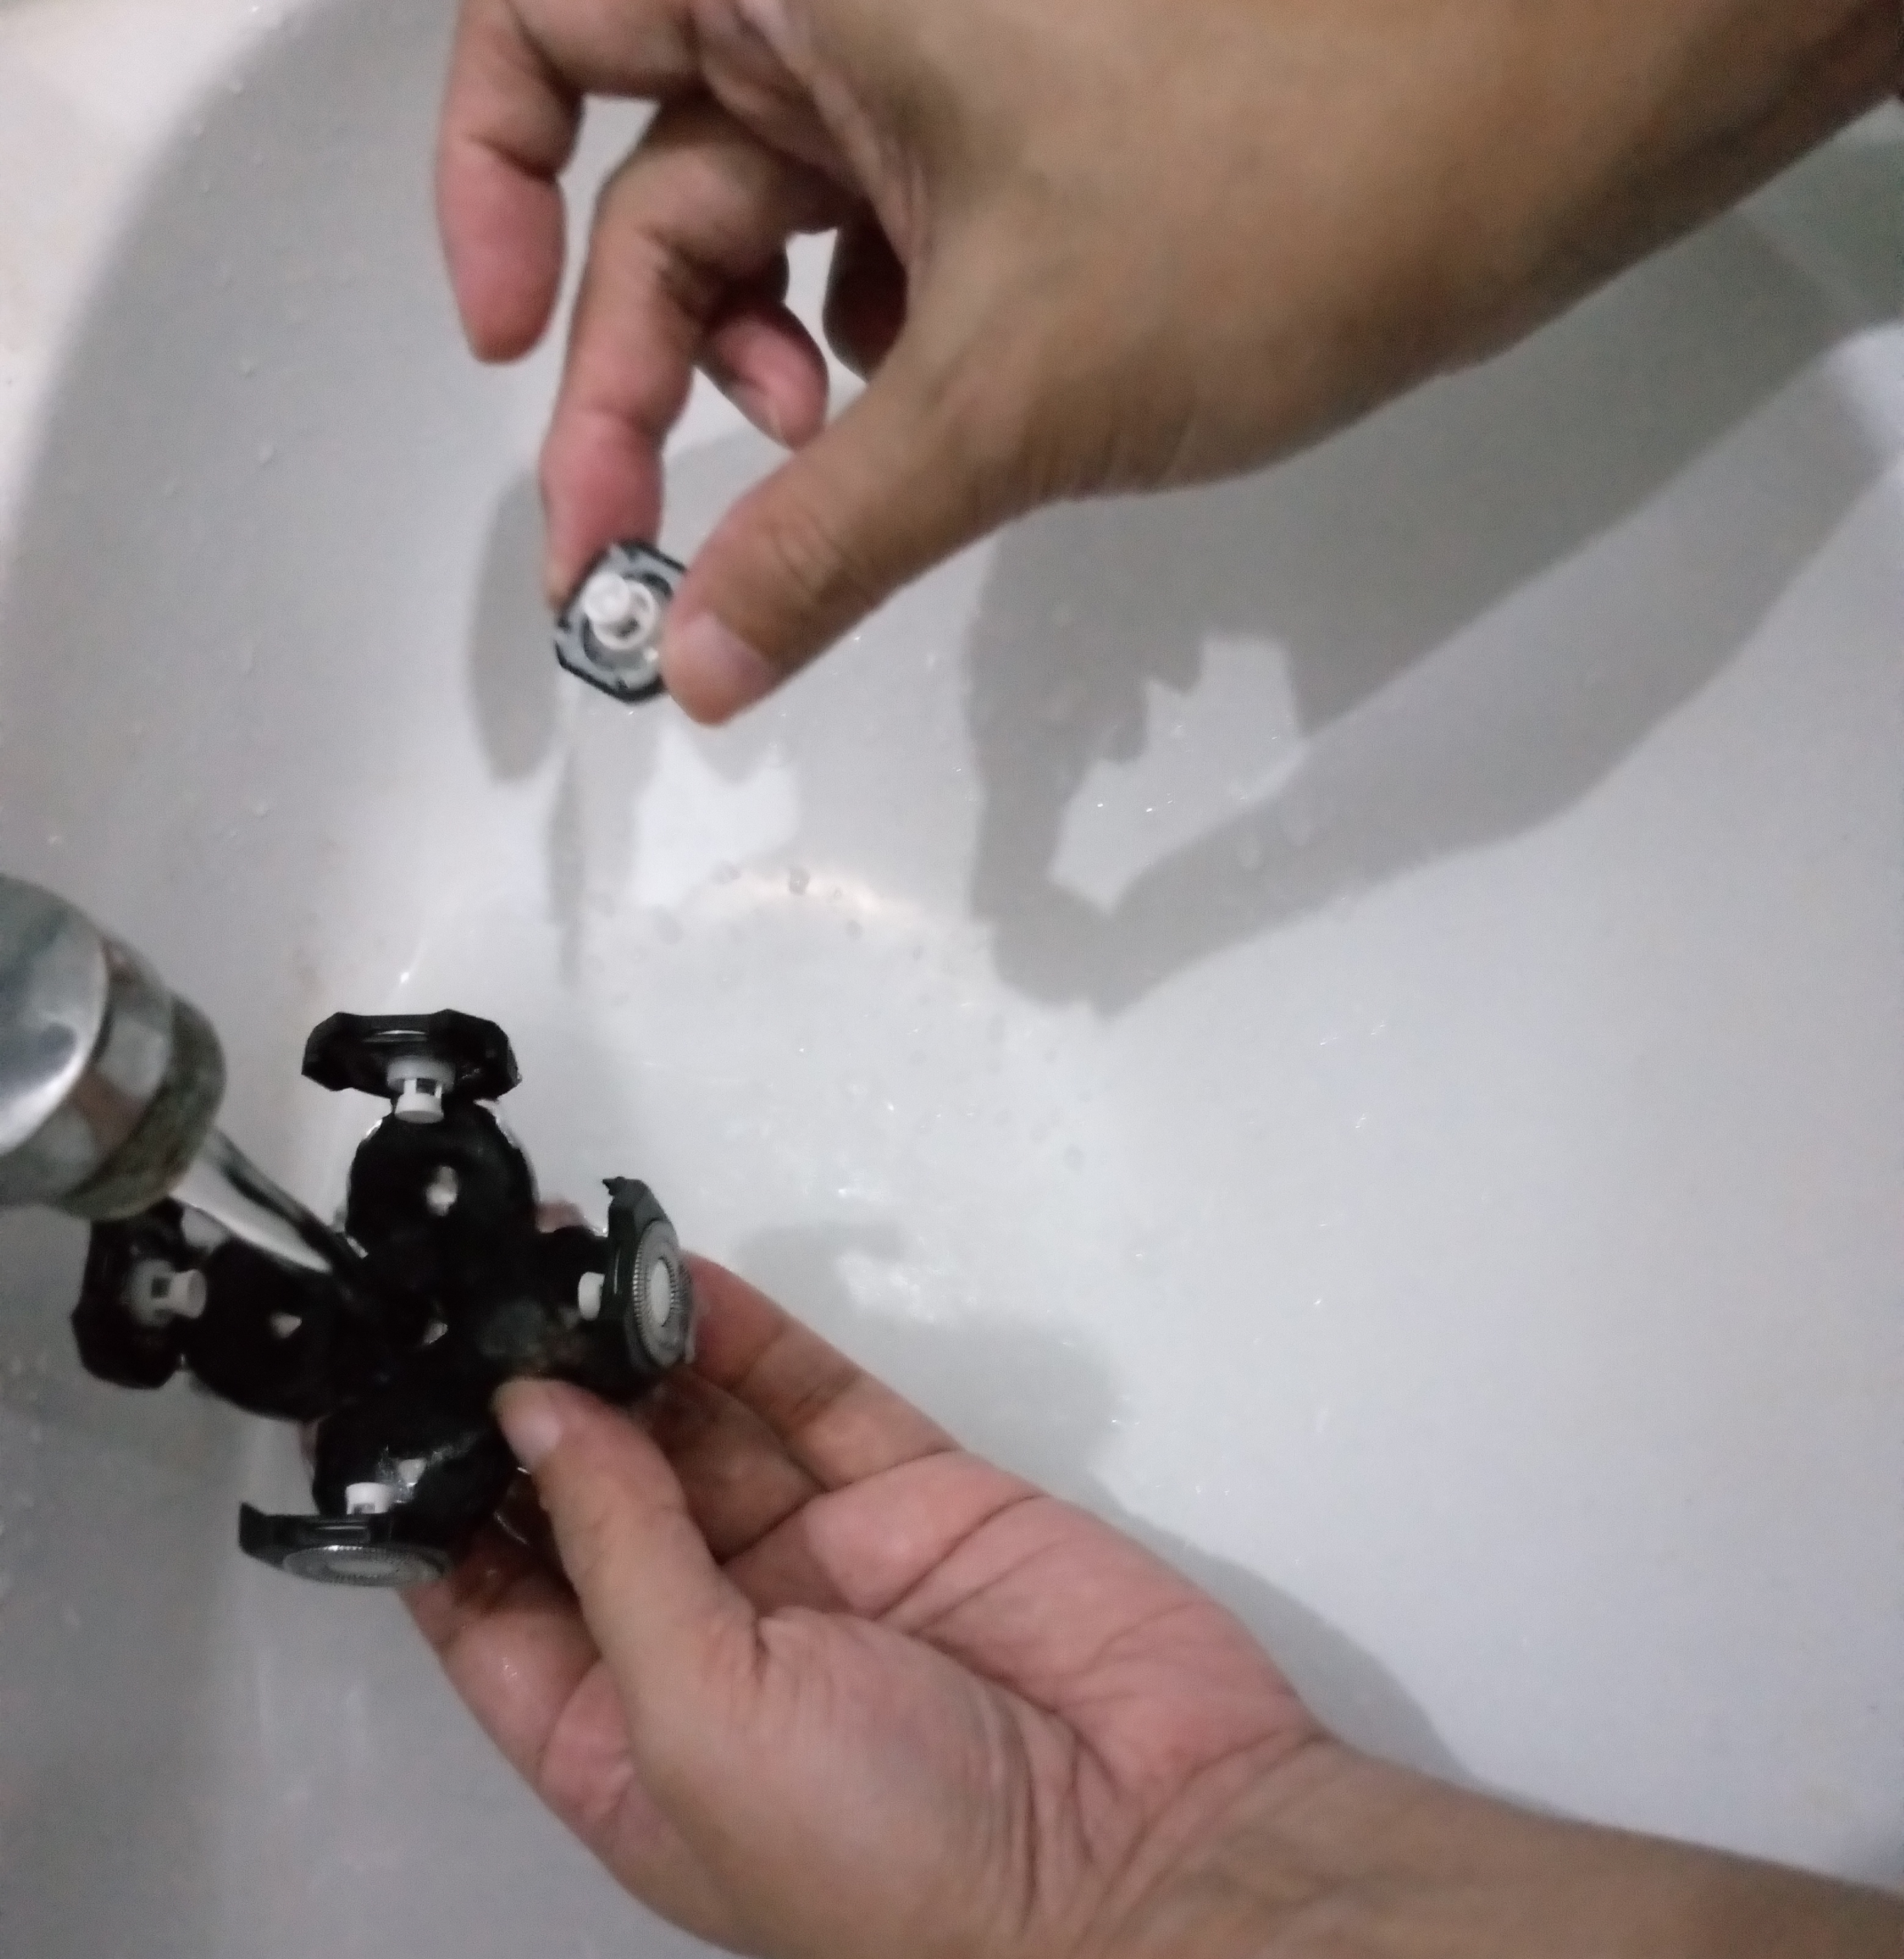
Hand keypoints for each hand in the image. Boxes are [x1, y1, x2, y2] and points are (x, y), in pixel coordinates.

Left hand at [411, 1258, 1321, 1958]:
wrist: (1150, 1862)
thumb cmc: (886, 1850)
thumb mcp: (701, 1724)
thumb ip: (617, 1552)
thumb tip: (535, 1410)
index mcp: (632, 1754)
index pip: (500, 1621)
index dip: (438, 1518)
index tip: (377, 1401)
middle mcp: (715, 1658)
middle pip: (594, 1509)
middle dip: (533, 1410)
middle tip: (463, 1292)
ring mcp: (823, 1569)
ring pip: (700, 1435)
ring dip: (627, 1353)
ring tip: (548, 1252)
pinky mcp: (918, 1499)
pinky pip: (810, 1400)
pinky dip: (744, 1336)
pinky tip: (667, 1270)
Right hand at [436, 0, 1900, 718]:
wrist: (1499, 148)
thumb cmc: (1281, 181)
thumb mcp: (999, 400)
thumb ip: (822, 540)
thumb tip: (702, 655)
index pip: (545, 23)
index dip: (486, 177)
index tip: (495, 337)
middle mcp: (849, 16)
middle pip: (649, 183)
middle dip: (631, 371)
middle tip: (630, 547)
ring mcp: (930, 81)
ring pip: (760, 233)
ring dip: (750, 381)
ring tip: (807, 477)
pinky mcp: (1004, 152)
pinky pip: (865, 253)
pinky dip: (857, 359)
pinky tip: (896, 433)